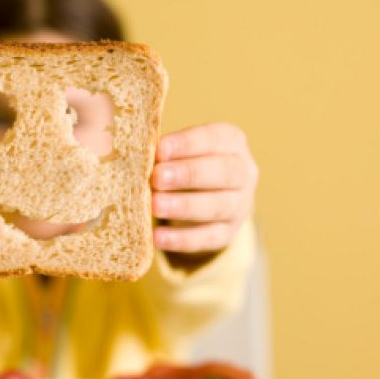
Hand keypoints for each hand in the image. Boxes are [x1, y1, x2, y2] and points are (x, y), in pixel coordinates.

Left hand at [151, 123, 257, 253]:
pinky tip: (158, 237)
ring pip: (217, 206)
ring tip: (155, 206)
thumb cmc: (183, 162)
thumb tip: (135, 152)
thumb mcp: (181, 149)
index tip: (160, 149)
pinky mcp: (228, 233)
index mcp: (231, 142)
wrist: (206, 194)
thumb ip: (163, 149)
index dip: (187, 144)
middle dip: (189, 174)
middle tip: (157, 177)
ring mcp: (239, 205)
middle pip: (223, 172)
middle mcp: (243, 172)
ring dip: (184, 206)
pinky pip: (208, 238)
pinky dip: (182, 239)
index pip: (214, 139)